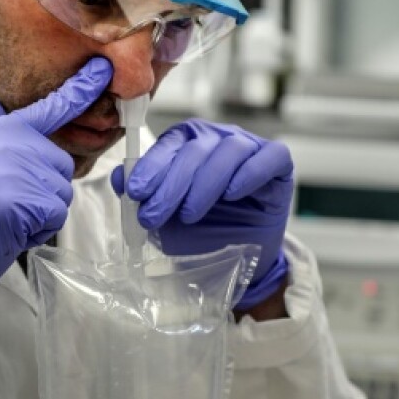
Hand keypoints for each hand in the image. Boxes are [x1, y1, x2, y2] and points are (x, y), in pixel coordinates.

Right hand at [0, 56, 112, 330]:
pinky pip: (57, 214)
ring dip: (43, 213)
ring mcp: (10, 169)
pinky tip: (11, 232)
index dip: (79, 90)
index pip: (44, 109)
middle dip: (45, 191)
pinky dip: (41, 231)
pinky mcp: (19, 199)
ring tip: (7, 220)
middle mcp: (2, 142)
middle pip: (60, 162)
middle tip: (8, 206)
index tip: (103, 69)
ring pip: (62, 190)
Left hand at [112, 119, 292, 309]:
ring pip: (230, 150)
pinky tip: (232, 193)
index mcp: (190, 144)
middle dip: (171, 183)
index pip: (170, 144)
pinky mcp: (279, 165)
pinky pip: (270, 157)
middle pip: (197, 148)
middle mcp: (219, 139)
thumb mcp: (166, 219)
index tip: (136, 192)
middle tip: (155, 215)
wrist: (242, 259)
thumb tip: (119, 177)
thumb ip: (144, 196)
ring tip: (189, 214)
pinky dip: (250, 172)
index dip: (151, 166)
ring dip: (205, 182)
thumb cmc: (203, 230)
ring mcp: (251, 148)